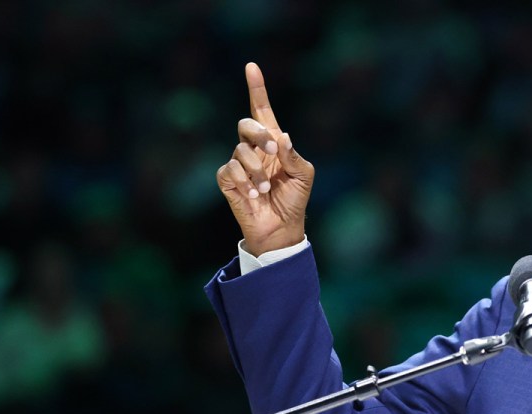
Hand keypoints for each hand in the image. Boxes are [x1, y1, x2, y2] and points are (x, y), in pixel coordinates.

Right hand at [217, 63, 313, 255]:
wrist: (282, 228)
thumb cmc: (294, 200)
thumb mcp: (304, 176)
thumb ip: (294, 155)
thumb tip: (281, 137)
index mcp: (273, 143)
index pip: (262, 111)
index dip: (257, 89)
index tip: (252, 67)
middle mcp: (254, 149)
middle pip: (246, 125)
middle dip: (258, 135)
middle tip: (272, 152)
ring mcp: (239, 164)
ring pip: (238, 151)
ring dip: (255, 171)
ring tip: (264, 190)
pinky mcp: (228, 180)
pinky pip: (229, 171)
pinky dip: (244, 182)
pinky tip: (252, 195)